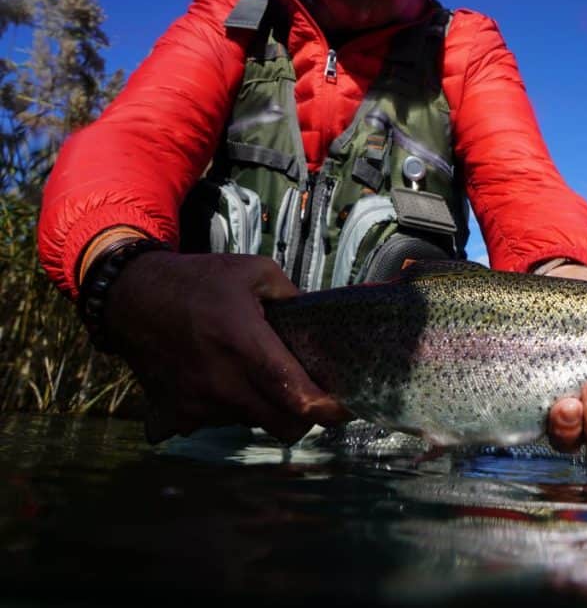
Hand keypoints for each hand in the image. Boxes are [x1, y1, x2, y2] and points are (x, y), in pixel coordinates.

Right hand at [104, 252, 348, 444]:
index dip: (327, 409)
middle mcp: (222, 381)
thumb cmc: (197, 281)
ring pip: (255, 423)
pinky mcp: (180, 414)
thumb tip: (318, 322)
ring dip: (268, 408)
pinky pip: (222, 422)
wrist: (131, 299)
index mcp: (244, 343)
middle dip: (306, 417)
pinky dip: (234, 408)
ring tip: (261, 375)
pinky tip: (228, 380)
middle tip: (312, 396)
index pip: (296, 395)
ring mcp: (199, 403)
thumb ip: (292, 296)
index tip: (345, 407)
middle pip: (284, 425)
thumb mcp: (253, 271)